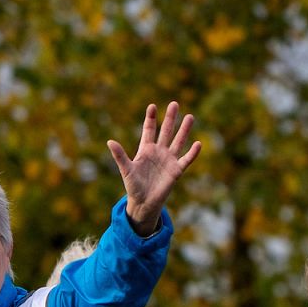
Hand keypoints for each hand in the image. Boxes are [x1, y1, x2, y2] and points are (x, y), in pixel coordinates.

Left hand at [109, 102, 200, 233]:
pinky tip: (198, 144)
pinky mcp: (176, 171)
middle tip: (174, 104)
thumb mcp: (126, 170)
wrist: (143, 202)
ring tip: (190, 117)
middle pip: (166, 131)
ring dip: (184, 130)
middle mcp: (159, 152)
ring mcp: (169, 160)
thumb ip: (120, 156)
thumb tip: (109, 141)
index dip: (151, 118)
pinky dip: (192, 153)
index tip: (152, 106)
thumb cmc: (133, 186)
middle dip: (170, 118)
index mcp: (145, 149)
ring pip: (178, 141)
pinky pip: (186, 159)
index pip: (149, 130)